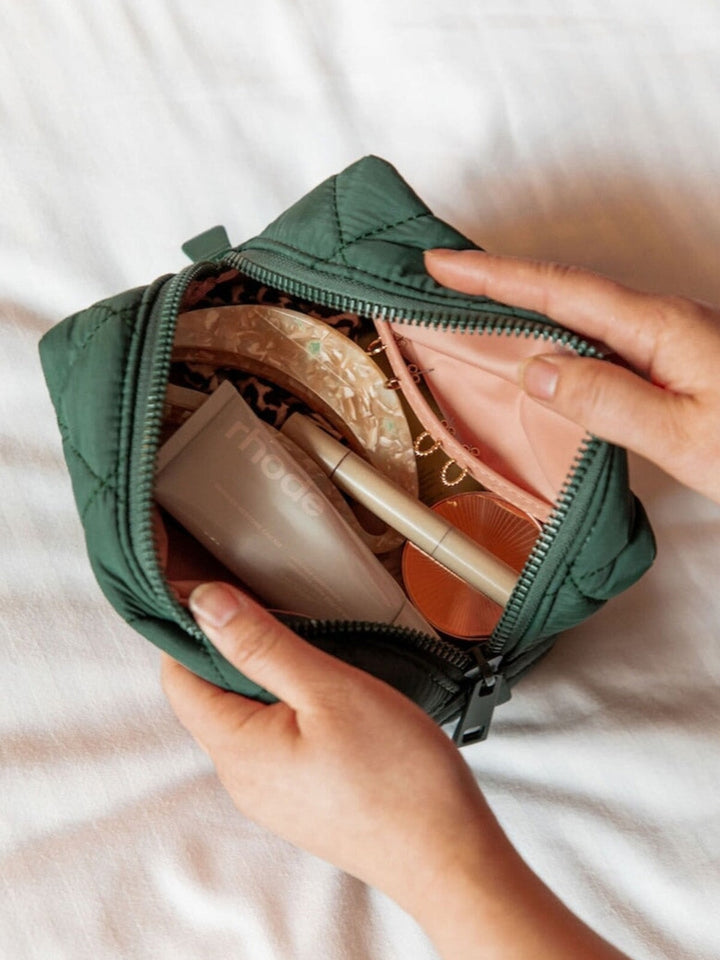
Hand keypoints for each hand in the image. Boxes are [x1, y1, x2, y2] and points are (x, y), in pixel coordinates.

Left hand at [161, 581, 503, 920]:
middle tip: (274, 612)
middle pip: (208, 697)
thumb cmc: (399, 777)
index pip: (178, 677)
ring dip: (262, 678)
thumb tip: (205, 604)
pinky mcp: (298, 801)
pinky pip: (271, 742)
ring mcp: (270, 795)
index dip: (189, 628)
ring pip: (243, 717)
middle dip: (230, 649)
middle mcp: (242, 778)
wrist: (449, 856)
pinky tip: (326, 697)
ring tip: (308, 653)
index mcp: (236, 749)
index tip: (218, 591)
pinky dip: (284, 707)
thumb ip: (262, 646)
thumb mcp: (330, 690)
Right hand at [425, 249, 719, 503]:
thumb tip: (536, 368)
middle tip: (442, 276)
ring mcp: (668, 337)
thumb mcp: (683, 437)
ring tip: (474, 305)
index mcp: (658, 329)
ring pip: (580, 311)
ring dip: (525, 303)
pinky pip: (599, 334)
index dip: (494, 276)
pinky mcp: (672, 358)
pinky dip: (557, 331)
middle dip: (499, 277)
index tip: (442, 265)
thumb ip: (606, 400)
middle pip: (564, 287)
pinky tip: (542, 348)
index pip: (558, 291)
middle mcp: (661, 321)